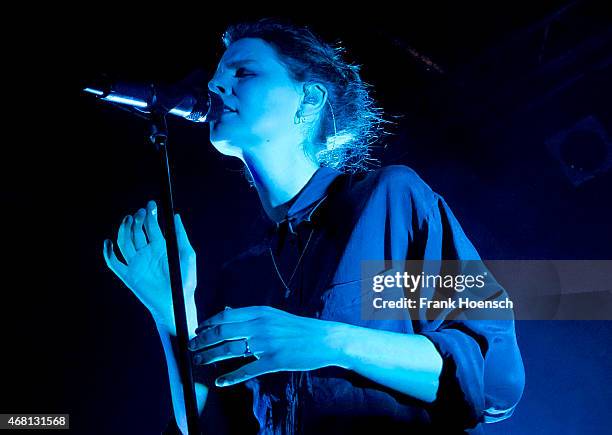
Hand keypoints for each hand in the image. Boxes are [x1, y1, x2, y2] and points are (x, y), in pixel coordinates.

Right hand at [102, 200, 196, 332]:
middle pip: (136, 232)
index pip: (151, 226)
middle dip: (137, 220)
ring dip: (124, 230)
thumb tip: (176, 216)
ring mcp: (136, 263)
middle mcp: (146, 253)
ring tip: (128, 220)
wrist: (176, 302)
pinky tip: (109, 242)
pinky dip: (108, 253)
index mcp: (160, 247)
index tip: (151, 205)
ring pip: (125, 243)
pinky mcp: (128, 275)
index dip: (150, 215)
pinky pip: (114, 263)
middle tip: (140, 213)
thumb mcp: (186, 254)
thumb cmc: (185, 280)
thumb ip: (181, 236)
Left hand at [188, 306, 346, 386]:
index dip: (208, 324)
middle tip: (190, 347)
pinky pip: (248, 370)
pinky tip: (220, 382)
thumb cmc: (299, 328)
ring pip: (230, 350)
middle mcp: (260, 325)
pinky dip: (231, 377)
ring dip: (209, 356)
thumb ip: (252, 315)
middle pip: (223, 332)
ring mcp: (267, 343)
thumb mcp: (274, 315)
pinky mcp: (275, 360)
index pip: (226, 316)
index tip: (196, 330)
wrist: (325, 338)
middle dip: (202, 340)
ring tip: (198, 362)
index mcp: (260, 312)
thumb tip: (227, 311)